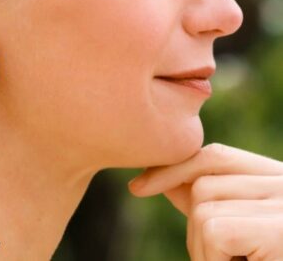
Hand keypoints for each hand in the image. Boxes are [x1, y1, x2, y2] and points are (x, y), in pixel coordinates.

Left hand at [127, 143, 282, 260]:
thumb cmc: (266, 252)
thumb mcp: (240, 225)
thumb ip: (208, 202)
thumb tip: (161, 182)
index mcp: (274, 179)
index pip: (214, 156)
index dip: (172, 169)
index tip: (138, 187)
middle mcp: (282, 182)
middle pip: (202, 185)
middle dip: (194, 225)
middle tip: (220, 259)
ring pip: (203, 208)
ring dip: (203, 248)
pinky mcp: (279, 228)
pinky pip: (216, 231)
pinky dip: (212, 258)